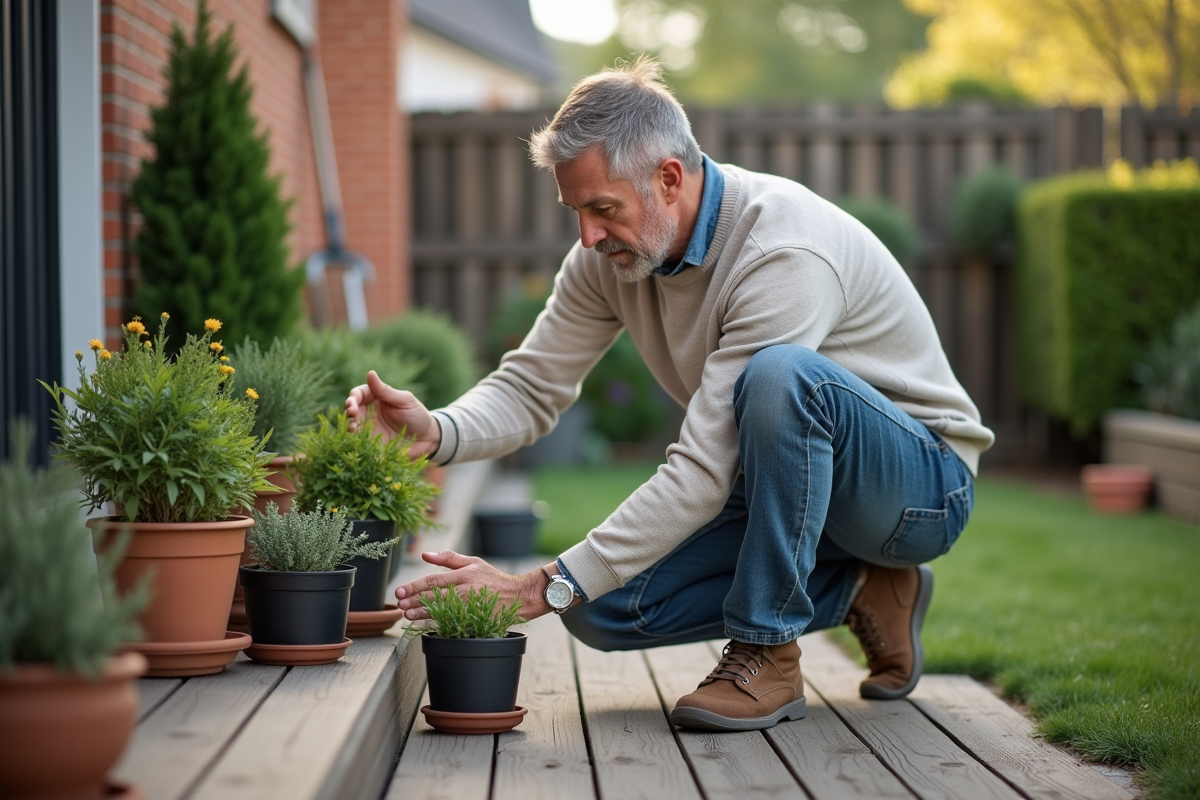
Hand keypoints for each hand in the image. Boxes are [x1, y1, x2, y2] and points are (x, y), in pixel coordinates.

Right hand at [345, 370, 439, 456]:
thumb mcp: (404, 401)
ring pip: (352, 424)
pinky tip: (356, 440)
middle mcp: (369, 412)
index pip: (359, 393)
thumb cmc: (417, 415)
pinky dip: (354, 440)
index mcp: (376, 397)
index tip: (353, 402)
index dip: (353, 397)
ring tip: (353, 427)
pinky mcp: (371, 443)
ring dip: (349, 425)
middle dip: (349, 410)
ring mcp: (369, 428)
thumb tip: (370, 373)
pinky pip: (358, 441)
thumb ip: (386, 391)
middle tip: (352, 413)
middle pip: (352, 409)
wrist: (428, 439)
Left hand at [394, 550, 555, 621]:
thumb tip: (424, 555)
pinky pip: (452, 621)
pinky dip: (437, 623)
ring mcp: (468, 607)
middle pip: (433, 597)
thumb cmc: (493, 577)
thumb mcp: (473, 562)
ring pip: (440, 611)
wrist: (518, 596)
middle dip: (414, 601)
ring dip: (421, 613)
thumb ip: (448, 558)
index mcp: (462, 575)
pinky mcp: (473, 618)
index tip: (399, 591)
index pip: (433, 581)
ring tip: (407, 614)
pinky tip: (424, 624)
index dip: (414, 586)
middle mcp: (464, 591)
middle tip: (399, 605)